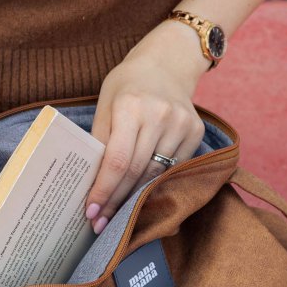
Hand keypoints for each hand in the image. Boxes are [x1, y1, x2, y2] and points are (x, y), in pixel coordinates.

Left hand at [84, 23, 208, 233]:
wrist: (166, 64)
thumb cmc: (127, 86)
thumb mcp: (105, 104)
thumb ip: (101, 141)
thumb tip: (91, 183)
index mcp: (131, 106)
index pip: (117, 160)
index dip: (104, 190)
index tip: (91, 211)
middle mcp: (160, 115)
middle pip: (136, 171)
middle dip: (116, 201)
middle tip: (101, 222)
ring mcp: (182, 124)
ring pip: (156, 174)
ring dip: (135, 197)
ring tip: (117, 214)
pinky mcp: (196, 132)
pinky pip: (173, 168)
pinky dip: (155, 183)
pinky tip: (141, 194)